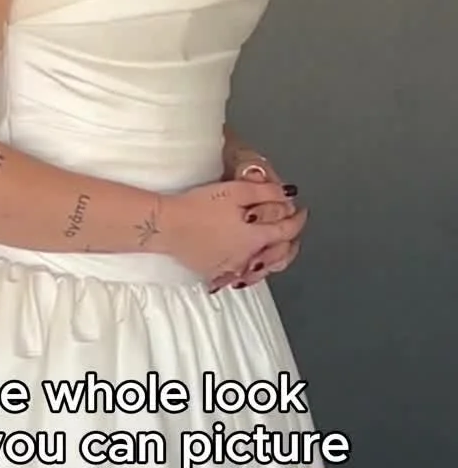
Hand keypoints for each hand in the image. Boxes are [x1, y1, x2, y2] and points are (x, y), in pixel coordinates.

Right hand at [162, 177, 302, 286]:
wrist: (167, 226)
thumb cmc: (197, 206)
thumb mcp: (235, 190)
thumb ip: (266, 192)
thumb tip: (287, 195)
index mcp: (255, 237)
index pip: (287, 230)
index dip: (299, 218)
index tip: (301, 211)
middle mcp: (247, 257)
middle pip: (281, 254)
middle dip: (292, 240)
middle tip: (293, 228)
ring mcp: (231, 268)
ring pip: (263, 269)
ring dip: (274, 257)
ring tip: (275, 246)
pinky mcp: (215, 274)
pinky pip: (242, 276)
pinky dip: (252, 269)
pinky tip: (250, 263)